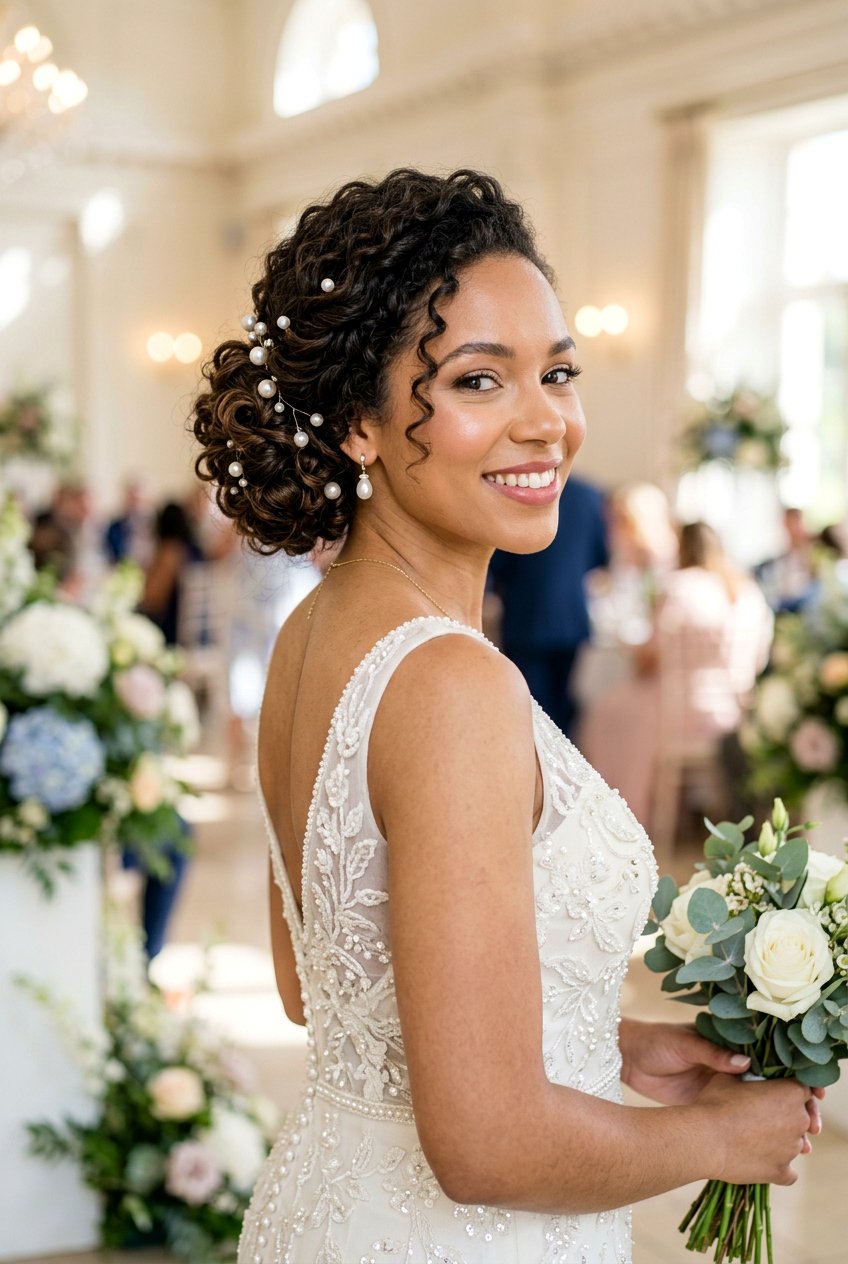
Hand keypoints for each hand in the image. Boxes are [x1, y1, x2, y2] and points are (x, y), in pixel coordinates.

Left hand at [620, 1018, 826, 1136]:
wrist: (628, 1058)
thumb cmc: (656, 1041)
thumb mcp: (684, 1043)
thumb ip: (713, 1053)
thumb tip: (745, 1063)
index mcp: (730, 1043)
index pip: (772, 1058)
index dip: (795, 1074)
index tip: (814, 1091)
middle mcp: (732, 1065)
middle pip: (773, 1086)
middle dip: (795, 1105)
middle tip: (812, 1124)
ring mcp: (723, 1086)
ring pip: (760, 1106)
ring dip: (780, 1123)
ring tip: (801, 1144)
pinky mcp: (710, 1104)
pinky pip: (739, 1118)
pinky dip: (756, 1132)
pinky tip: (770, 1149)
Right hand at [696, 1074, 813, 1185]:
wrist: (704, 1139)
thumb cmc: (715, 1103)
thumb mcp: (729, 1078)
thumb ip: (748, 1075)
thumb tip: (747, 1070)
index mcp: (791, 1093)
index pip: (802, 1089)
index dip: (787, 1090)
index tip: (772, 1093)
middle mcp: (799, 1121)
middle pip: (801, 1117)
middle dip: (786, 1116)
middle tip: (761, 1115)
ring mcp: (792, 1149)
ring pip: (794, 1143)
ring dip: (780, 1140)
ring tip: (754, 1138)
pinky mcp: (782, 1172)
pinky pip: (788, 1171)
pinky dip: (777, 1166)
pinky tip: (760, 1159)